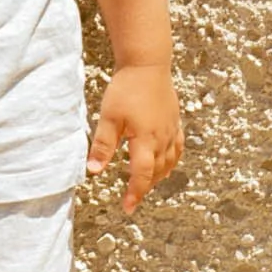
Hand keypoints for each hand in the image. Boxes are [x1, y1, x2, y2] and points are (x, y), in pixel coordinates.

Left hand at [87, 64, 182, 212]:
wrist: (148, 64)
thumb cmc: (126, 88)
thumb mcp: (108, 117)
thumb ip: (103, 145)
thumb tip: (93, 171)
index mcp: (145, 140)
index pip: (141, 175)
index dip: (134, 194)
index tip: (127, 208)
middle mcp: (162, 139)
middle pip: (156, 172)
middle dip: (145, 187)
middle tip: (132, 197)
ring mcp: (171, 130)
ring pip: (169, 162)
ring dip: (158, 176)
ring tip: (145, 183)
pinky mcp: (175, 121)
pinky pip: (178, 148)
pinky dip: (171, 160)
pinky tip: (165, 162)